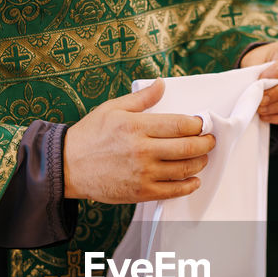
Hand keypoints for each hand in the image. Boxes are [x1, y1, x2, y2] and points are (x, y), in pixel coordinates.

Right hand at [62, 78, 213, 203]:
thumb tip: (162, 84)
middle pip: (188, 147)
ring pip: (184, 169)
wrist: (67, 166)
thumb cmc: (89, 135)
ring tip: (202, 157)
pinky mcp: (141, 192)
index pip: (180, 125)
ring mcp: (143, 174)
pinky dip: (189, 185)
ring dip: (200, 163)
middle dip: (206, 143)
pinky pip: (174, 191)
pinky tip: (193, 179)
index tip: (202, 124)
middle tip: (210, 140)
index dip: (198, 124)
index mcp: (136, 126)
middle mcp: (142, 150)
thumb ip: (142, 98)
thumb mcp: (112, 108)